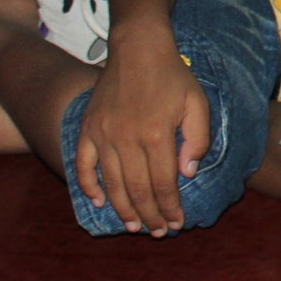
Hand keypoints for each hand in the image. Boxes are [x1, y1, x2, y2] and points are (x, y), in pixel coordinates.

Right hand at [73, 30, 208, 236]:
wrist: (138, 48)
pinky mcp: (88, 129)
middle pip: (137, 189)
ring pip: (111, 183)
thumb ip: (197, 139)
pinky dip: (88, 186)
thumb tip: (187, 173)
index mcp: (157, 134)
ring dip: (122, 209)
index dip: (170, 207)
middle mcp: (127, 139)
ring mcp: (103, 135)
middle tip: (157, 232)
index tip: (177, 223)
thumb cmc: (173, 76)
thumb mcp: (197, 103)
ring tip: (132, 226)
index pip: (164, 183)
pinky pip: (83, 165)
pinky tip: (98, 201)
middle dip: (149, 215)